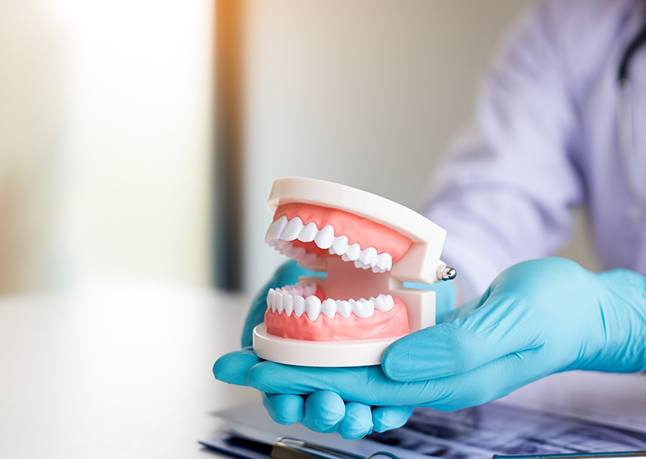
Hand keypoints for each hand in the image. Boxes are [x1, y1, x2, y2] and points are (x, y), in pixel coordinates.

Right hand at [215, 279, 455, 438]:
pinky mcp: (381, 384)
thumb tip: (223, 369)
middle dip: (323, 413)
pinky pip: (384, 406)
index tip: (288, 402)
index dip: (285, 407)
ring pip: (350, 414)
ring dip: (353, 418)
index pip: (285, 403)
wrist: (336, 275)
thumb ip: (254, 349)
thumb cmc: (301, 296)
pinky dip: (385, 412)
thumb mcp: (277, 318)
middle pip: (319, 412)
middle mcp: (320, 387)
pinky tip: (386, 411)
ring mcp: (350, 386)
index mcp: (291, 378)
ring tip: (357, 412)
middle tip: (328, 404)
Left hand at [218, 258, 645, 436]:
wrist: (581, 313)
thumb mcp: (514, 323)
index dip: (297, 372)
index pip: (353, 381)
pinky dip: (337, 339)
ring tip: (257, 347)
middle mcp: (424, 377)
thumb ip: (453, 348)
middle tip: (231, 358)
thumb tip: (391, 361)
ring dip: (304, 359)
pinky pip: (374, 345)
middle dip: (284, 370)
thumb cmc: (554, 316)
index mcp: (439, 379)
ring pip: (353, 365)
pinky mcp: (429, 343)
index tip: (248, 362)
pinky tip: (313, 330)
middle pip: (342, 377)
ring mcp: (425, 362)